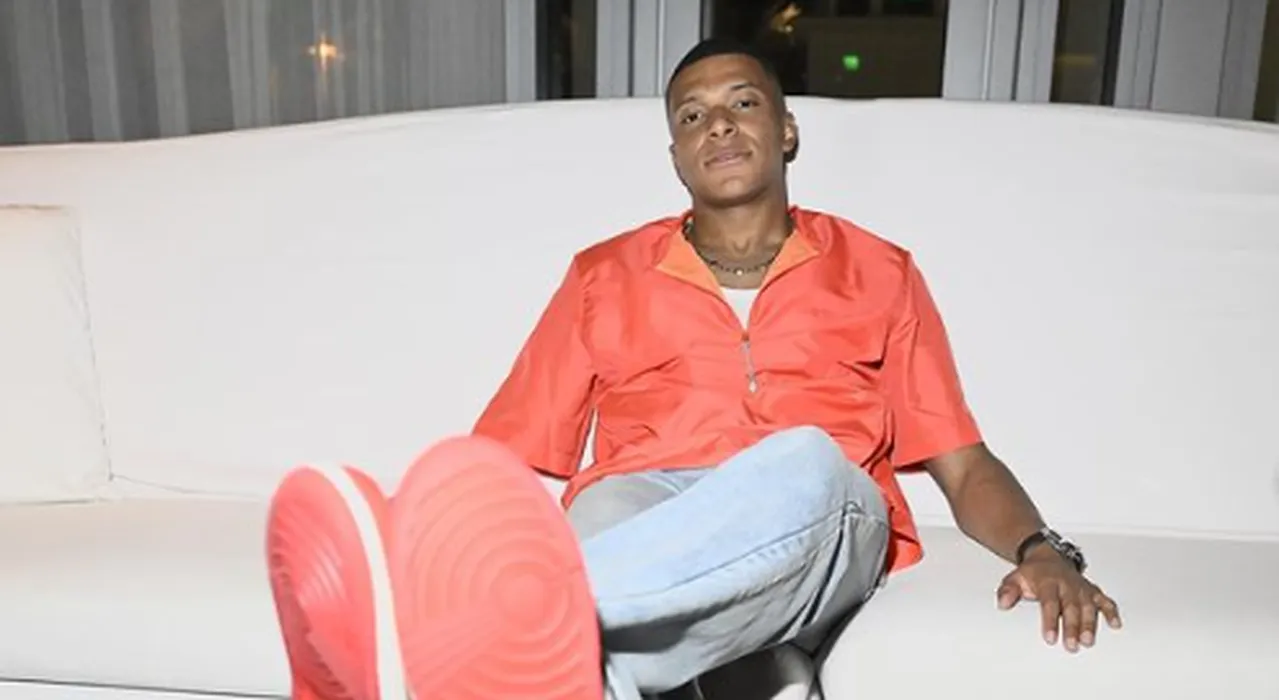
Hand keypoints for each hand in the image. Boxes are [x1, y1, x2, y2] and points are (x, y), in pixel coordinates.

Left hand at [996, 548, 1121, 652]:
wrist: (1046, 556)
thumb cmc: (1032, 573)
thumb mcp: (1014, 578)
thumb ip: (1007, 591)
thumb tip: (1002, 603)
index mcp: (1048, 582)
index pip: (1050, 603)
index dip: (1050, 621)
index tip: (1050, 638)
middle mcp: (1067, 584)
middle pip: (1071, 607)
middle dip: (1072, 627)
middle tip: (1072, 645)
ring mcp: (1081, 588)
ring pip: (1088, 606)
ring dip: (1090, 624)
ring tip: (1089, 641)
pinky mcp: (1092, 590)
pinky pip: (1104, 600)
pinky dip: (1111, 611)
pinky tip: (1115, 624)